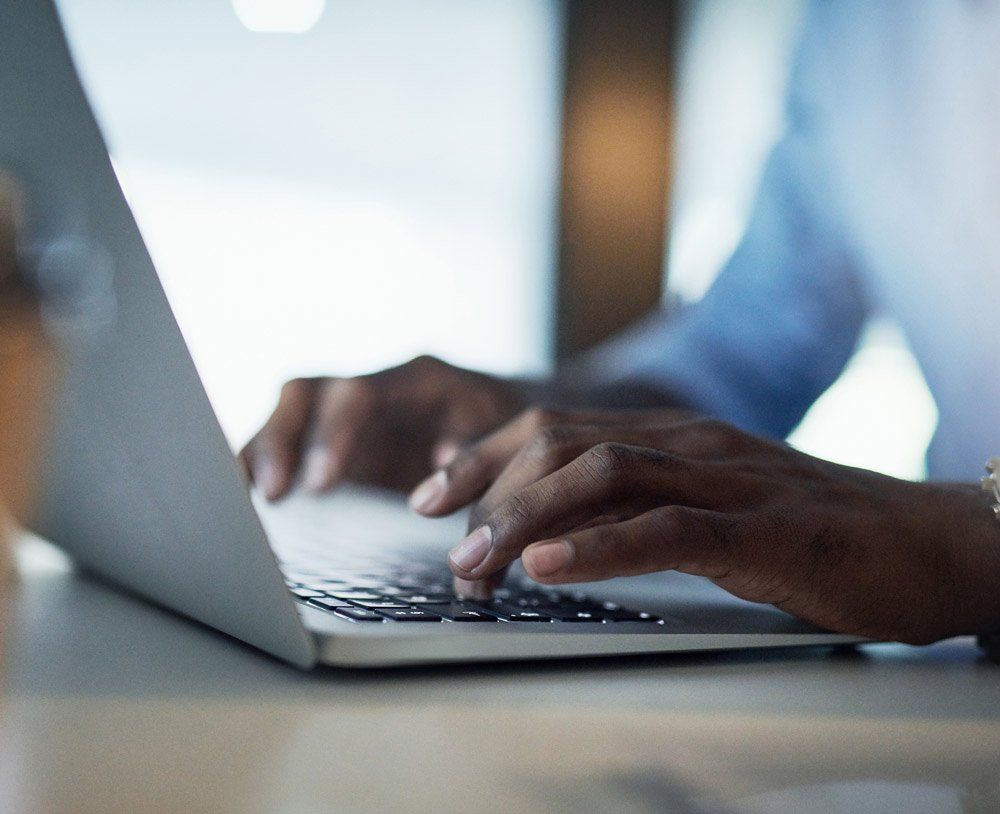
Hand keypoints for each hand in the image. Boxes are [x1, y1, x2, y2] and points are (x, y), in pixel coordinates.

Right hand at [239, 356, 529, 498]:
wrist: (513, 416)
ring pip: (288, 415)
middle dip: (285, 440)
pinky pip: (287, 444)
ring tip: (248, 500)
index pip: (361, 393)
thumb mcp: (508, 433)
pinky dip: (260, 465)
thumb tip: (441, 459)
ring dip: (264, 453)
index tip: (321, 483)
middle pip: (309, 395)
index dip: (335, 434)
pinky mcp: (335, 442)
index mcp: (416, 381)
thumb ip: (476, 445)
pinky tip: (243, 499)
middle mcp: (373, 389)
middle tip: (277, 493)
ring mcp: (348, 415)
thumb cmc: (511, 426)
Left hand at [430, 410, 999, 642]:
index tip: (430, 493)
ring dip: (528, 519)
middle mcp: (690, 442)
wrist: (923, 541)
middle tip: (440, 536)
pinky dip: (602, 547)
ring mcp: (728, 478)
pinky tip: (550, 566)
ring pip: (604, 477)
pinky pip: (669, 529)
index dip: (483, 454)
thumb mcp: (705, 507)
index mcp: (671, 435)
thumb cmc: (806, 531)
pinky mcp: (766, 527)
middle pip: (563, 443)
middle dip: (489, 488)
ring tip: (475, 560)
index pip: (554, 426)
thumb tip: (550, 530)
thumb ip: (635, 506)